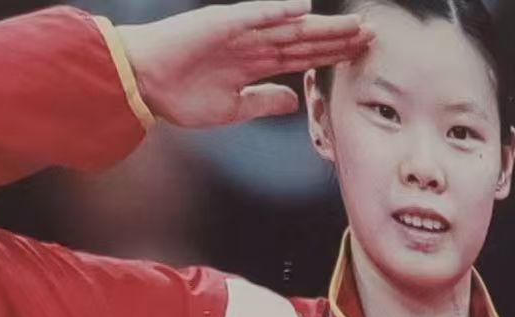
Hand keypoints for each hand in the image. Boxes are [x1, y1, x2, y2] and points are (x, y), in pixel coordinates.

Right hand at [119, 0, 371, 127]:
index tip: (362, 52)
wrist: (142, 85)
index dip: (333, 53)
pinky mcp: (219, 24)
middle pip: (305, 39)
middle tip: (372, 33)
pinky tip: (302, 7)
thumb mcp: (233, 108)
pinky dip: (277, 10)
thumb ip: (264, 101)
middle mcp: (253, 44)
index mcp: (255, 62)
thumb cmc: (180, 95)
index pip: (304, 55)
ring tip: (353, 24)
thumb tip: (293, 101)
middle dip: (339, 38)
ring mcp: (238, 32)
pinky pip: (253, 15)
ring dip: (321, 24)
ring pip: (289, 26)